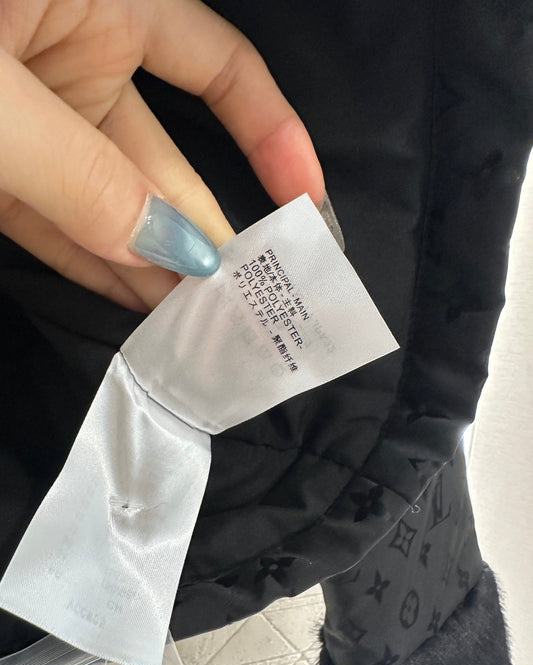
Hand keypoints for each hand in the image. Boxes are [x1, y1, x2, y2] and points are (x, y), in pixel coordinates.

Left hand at [0, 0, 323, 311]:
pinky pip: (54, 223)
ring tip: (199, 321)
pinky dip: (92, 266)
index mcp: (102, 5)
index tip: (305, 203)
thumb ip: (81, 173)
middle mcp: (78, 64)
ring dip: (153, 264)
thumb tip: (170, 250)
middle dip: (206, 230)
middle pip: (167, 158)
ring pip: (111, 200)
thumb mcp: (0, 96)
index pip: (219, 67)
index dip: (273, 132)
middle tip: (243, 297)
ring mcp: (35, 123)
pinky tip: (136, 307)